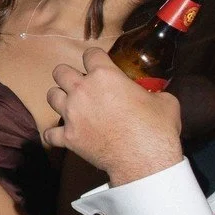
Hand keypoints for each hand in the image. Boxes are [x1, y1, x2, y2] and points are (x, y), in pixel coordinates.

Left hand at [45, 47, 183, 182]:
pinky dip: (55, 135)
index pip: (91, 54)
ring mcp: (72, 113)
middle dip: (69, 75)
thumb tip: (154, 95)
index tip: (99, 64)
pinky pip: (49, 133)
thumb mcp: (165, 101)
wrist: (145, 160)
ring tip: (70, 105)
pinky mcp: (68, 136)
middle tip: (80, 84)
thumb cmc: (156, 128)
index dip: (95, 58)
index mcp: (105, 75)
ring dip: (60, 99)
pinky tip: (62, 136)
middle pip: (60, 71)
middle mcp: (82, 90)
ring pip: (51, 96)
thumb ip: (153, 93)